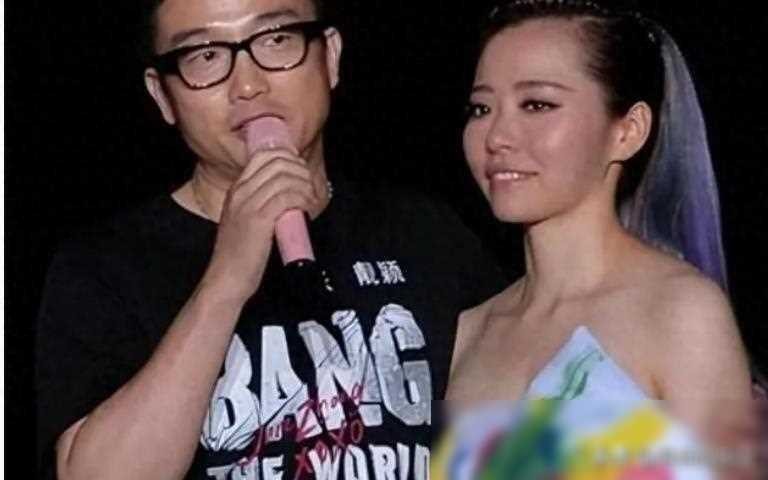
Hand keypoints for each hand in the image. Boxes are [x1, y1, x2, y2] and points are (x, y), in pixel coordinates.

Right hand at [203, 148, 318, 301]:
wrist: (226, 279)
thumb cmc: (240, 254)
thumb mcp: (244, 220)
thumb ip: (260, 202)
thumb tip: (287, 191)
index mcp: (237, 189)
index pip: (263, 155)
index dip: (288, 157)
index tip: (301, 171)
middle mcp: (241, 192)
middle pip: (278, 162)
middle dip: (300, 170)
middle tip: (310, 186)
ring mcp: (248, 205)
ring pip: (285, 177)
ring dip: (305, 186)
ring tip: (311, 199)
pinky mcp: (259, 220)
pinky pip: (288, 197)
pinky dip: (303, 199)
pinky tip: (307, 208)